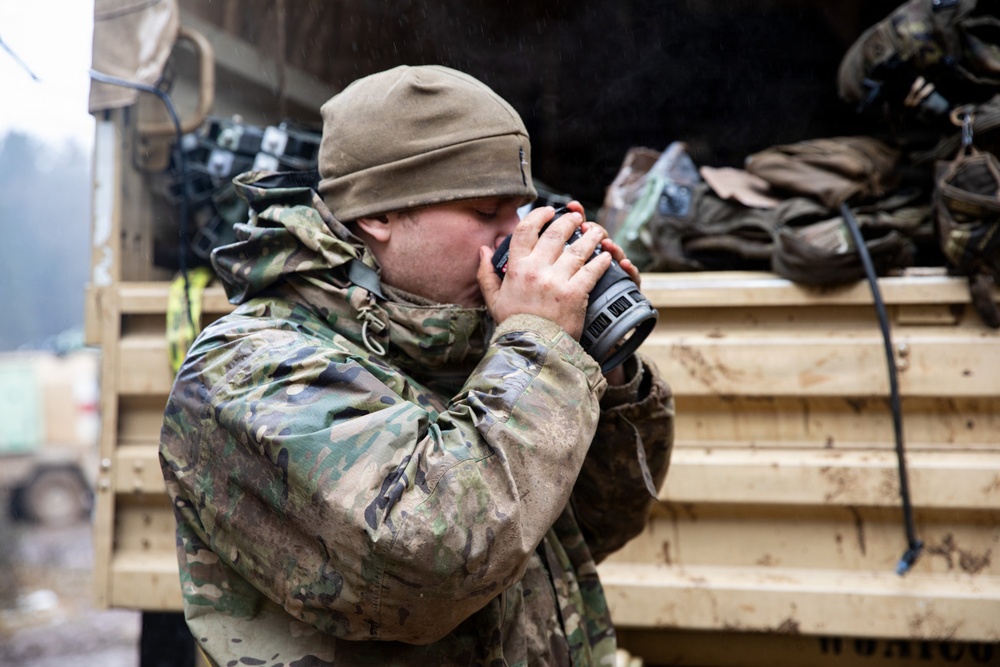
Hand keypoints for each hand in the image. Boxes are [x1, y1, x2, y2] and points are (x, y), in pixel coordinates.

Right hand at [477, 204, 611, 339]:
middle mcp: (537, 270)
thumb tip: (482, 249)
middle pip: (556, 234)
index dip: (539, 215)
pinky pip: (592, 270)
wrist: (531, 350)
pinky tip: (606, 256)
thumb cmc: (513, 325)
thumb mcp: (493, 300)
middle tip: (578, 218)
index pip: (526, 230)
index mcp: (517, 268)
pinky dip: (601, 261)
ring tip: (598, 231)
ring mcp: (557, 281)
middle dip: (570, 221)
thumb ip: (486, 273)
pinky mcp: (575, 294)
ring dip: (591, 237)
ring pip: (578, 249)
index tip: (550, 210)